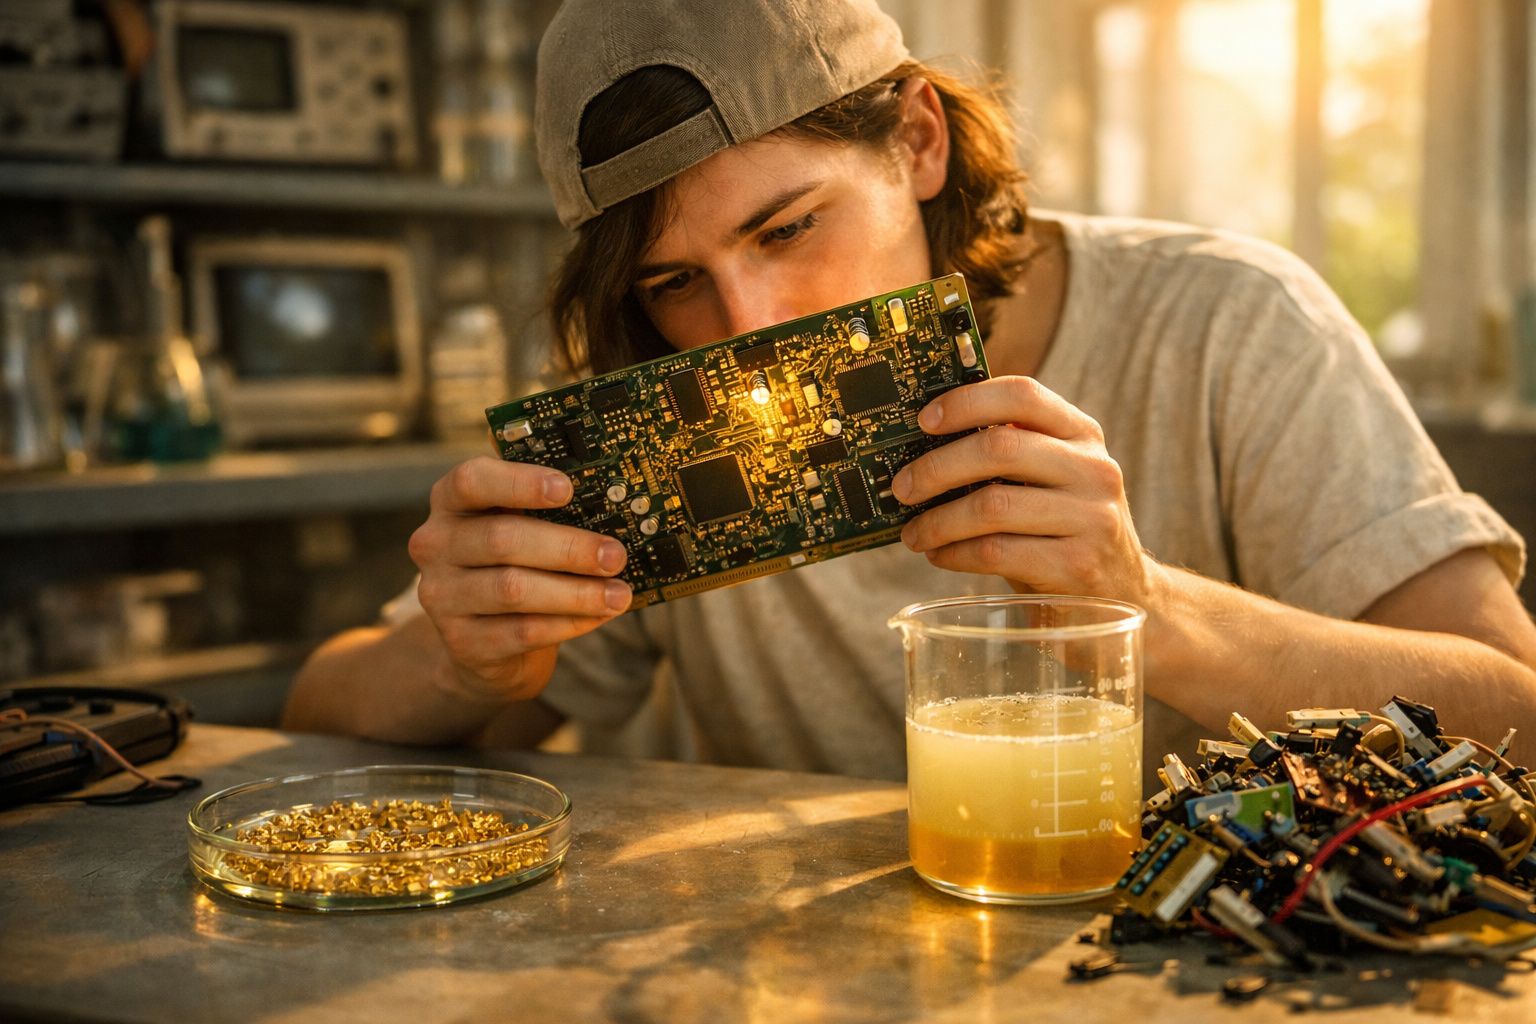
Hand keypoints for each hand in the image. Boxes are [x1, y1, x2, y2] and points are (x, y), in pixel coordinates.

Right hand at [407, 456, 631, 701]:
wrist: (483, 640)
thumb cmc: (512, 565)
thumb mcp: (518, 527)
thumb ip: (546, 510)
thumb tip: (610, 501)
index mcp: (450, 502)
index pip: (472, 480)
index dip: (520, 482)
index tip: (567, 489)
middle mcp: (435, 545)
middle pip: (502, 539)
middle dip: (568, 547)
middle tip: (614, 556)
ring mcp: (442, 596)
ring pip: (514, 590)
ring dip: (575, 592)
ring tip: (618, 594)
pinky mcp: (461, 642)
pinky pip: (522, 631)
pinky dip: (568, 622)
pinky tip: (599, 616)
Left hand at [890, 375, 1156, 605]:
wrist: (1126, 595)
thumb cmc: (1066, 530)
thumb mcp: (1053, 479)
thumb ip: (1009, 453)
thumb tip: (920, 444)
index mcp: (1082, 434)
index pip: (1023, 395)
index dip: (967, 402)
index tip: (923, 420)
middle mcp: (1093, 469)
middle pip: (999, 447)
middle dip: (936, 468)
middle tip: (902, 488)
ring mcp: (1091, 518)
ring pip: (992, 505)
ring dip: (938, 520)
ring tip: (913, 533)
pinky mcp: (1077, 566)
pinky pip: (996, 552)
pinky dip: (955, 553)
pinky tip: (940, 555)